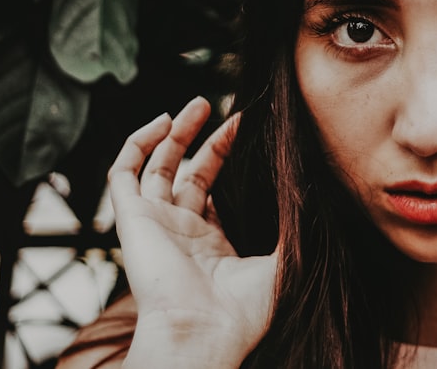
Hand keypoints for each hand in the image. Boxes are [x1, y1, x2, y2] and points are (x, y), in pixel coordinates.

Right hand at [109, 97, 277, 364]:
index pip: (210, 190)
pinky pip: (122, 172)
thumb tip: (314, 192)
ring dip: (173, 133)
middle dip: (202, 138)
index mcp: (209, 244)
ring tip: (197, 104)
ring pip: (154, 166)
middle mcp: (178, 231)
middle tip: (221, 107)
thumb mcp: (282, 261)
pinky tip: (163, 121)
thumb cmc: (244, 310)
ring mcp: (153, 223)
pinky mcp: (131, 218)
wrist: (204, 331)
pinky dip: (137, 143)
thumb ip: (295, 228)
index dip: (224, 155)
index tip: (246, 126)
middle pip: (185, 172)